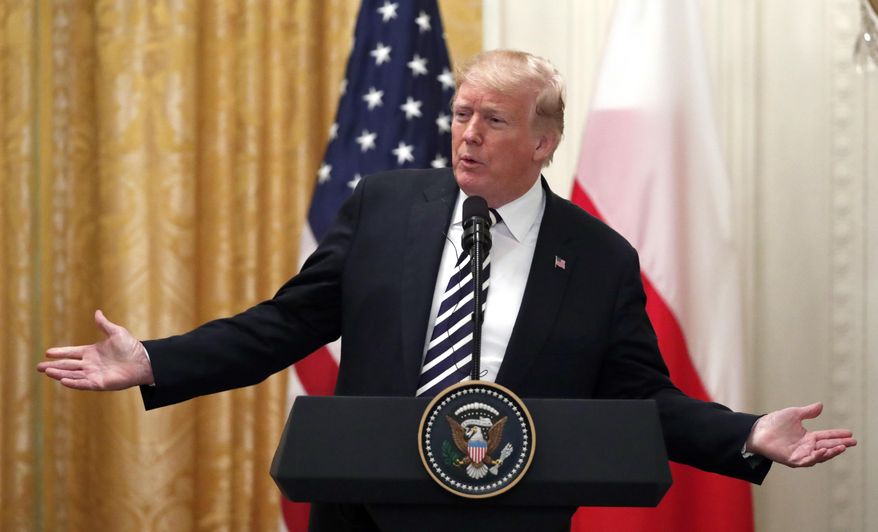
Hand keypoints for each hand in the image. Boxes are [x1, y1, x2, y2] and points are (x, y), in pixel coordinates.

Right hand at [37, 310, 153, 390]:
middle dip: (53, 366)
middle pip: (68, 365)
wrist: (144, 361)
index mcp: (92, 352)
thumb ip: (104, 325)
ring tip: (47, 371)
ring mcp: (94, 374)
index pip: (72, 353)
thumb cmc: (132, 347)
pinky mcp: (99, 383)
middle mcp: (90, 364)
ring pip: (72, 374)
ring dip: (59, 373)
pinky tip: (62, 380)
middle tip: (39, 367)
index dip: (60, 352)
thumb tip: (97, 312)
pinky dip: (73, 382)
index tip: (48, 352)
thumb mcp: (116, 332)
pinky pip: (83, 384)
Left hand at [746, 402, 856, 466]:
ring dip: (830, 452)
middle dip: (840, 445)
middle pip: (827, 446)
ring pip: (819, 455)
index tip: (850, 433)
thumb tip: (821, 405)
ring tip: (841, 447)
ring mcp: (800, 454)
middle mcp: (806, 447)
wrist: (757, 430)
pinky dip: (815, 457)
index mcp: (808, 437)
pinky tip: (822, 451)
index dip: (838, 435)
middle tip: (852, 442)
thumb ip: (808, 412)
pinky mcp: (792, 459)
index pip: (827, 436)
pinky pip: (806, 461)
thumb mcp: (794, 414)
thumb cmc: (774, 422)